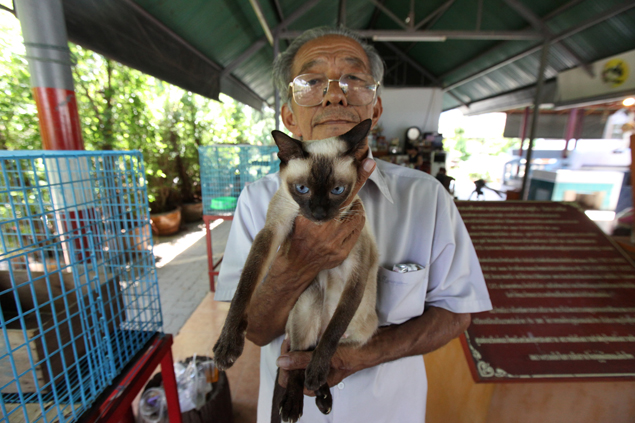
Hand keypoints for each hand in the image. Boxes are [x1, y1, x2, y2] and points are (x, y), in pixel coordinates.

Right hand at [273, 159, 375, 275]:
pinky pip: (356, 233)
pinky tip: (346, 225)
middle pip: (353, 205)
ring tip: (347, 211)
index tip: (369, 162)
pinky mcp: (342, 253)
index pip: (340, 192)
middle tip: (347, 195)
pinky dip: (353, 226)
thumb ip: (310, 198)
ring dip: (356, 211)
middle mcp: (326, 228)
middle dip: (353, 197)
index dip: (358, 176)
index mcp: (313, 215)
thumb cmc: (294, 234)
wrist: (293, 264)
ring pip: (358, 219)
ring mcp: (335, 242)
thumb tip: (322, 181)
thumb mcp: (298, 212)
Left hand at [276, 339, 360, 395]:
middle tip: (290, 338)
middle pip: (290, 370)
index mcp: (314, 385)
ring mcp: (316, 368)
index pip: (289, 380)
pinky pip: (304, 354)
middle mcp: (313, 378)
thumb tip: (281, 362)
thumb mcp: (327, 357)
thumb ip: (304, 361)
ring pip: (296, 361)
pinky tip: (302, 336)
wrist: (369, 348)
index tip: (288, 347)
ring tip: (295, 336)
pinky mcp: (319, 359)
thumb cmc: (352, 356)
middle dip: (288, 354)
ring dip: (294, 348)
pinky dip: (302, 345)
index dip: (285, 365)